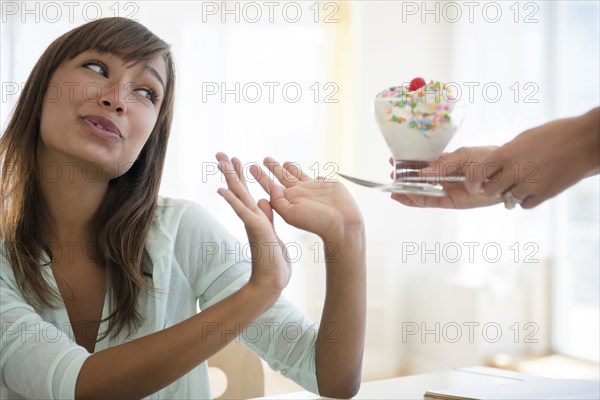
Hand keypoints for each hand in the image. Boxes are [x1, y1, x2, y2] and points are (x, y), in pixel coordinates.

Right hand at [216, 152, 290, 293]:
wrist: (272, 282)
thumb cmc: (273, 262)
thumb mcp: (273, 234)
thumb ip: (267, 217)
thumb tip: (264, 200)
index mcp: (256, 218)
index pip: (246, 192)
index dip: (240, 175)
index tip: (235, 159)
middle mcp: (250, 218)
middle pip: (238, 189)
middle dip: (230, 171)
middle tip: (219, 153)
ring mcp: (251, 223)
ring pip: (238, 196)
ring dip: (229, 178)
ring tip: (221, 162)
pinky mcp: (255, 229)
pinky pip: (242, 212)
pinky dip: (231, 200)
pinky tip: (221, 189)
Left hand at [249, 157, 363, 241]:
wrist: (342, 222)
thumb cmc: (316, 222)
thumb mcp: (291, 213)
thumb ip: (278, 200)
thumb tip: (272, 187)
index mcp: (287, 201)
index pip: (270, 186)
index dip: (260, 177)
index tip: (251, 167)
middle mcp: (297, 194)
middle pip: (280, 177)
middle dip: (271, 169)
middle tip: (262, 159)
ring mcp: (310, 189)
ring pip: (295, 174)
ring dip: (285, 168)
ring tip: (278, 162)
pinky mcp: (324, 184)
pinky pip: (311, 176)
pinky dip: (305, 172)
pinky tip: (298, 169)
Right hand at [391, 147, 503, 208]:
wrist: (506, 174)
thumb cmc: (488, 159)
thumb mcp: (463, 156)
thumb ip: (442, 165)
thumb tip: (422, 173)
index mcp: (446, 162)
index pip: (422, 163)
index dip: (408, 163)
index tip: (393, 161)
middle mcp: (444, 176)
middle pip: (419, 179)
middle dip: (405, 179)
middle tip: (392, 177)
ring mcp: (446, 190)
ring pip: (422, 192)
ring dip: (408, 192)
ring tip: (394, 191)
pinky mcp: (451, 202)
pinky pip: (431, 202)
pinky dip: (417, 201)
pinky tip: (406, 198)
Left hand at [467, 108, 599, 207]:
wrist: (586, 142)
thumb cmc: (554, 135)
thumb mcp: (523, 139)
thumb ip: (504, 154)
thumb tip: (491, 167)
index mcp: (506, 153)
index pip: (477, 175)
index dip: (474, 181)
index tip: (475, 183)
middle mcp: (516, 171)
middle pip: (490, 190)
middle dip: (492, 187)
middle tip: (501, 181)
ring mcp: (531, 185)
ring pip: (508, 199)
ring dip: (512, 192)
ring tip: (524, 180)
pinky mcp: (545, 195)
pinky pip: (524, 204)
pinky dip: (526, 199)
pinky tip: (534, 187)